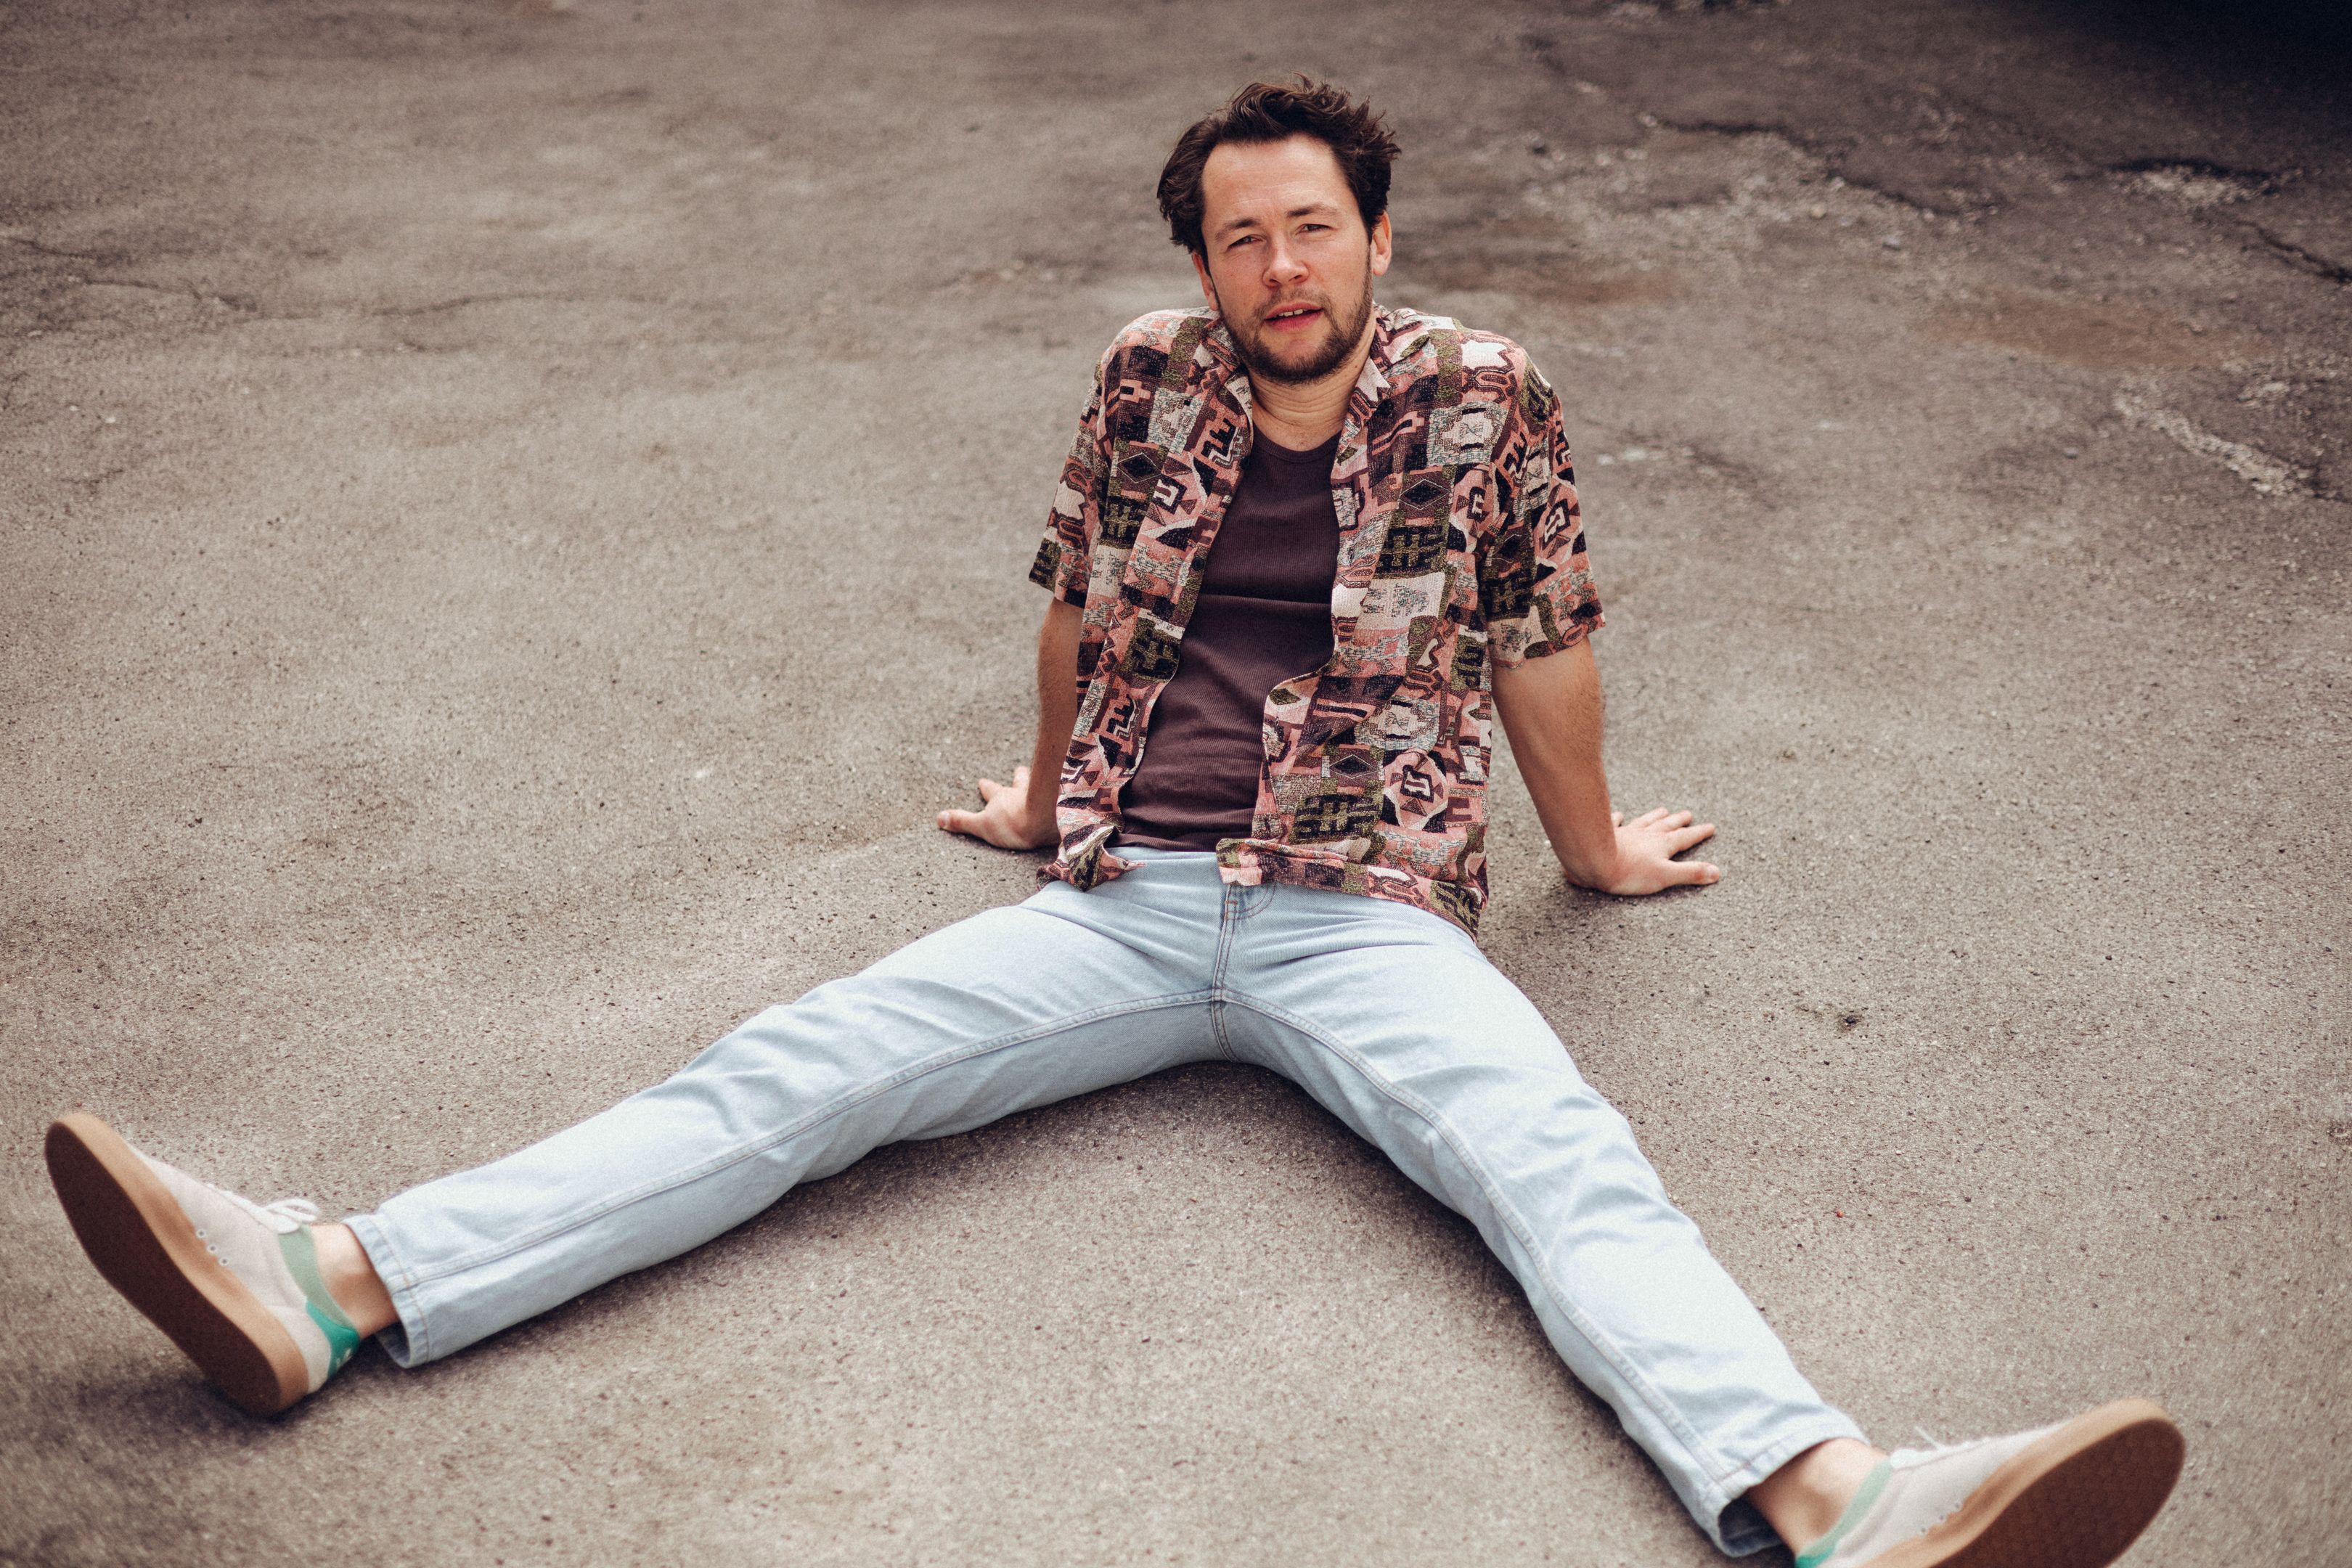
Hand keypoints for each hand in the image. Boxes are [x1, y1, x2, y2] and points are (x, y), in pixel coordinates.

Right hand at [936, 765, 1057, 849]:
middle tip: (1019, 769)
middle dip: (1019, 776)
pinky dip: (1064, 794)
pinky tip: (1071, 795)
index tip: (982, 782)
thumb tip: (939, 817)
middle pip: (1020, 781)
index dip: (986, 787)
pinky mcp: (1061, 803)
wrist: (1046, 820)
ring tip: (1044, 777)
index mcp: (1002, 798)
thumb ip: (962, 821)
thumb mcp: (982, 825)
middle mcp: (1023, 792)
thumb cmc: (1013, 823)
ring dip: (1041, 780)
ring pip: (1041, 784)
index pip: (992, 790)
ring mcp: (1043, 795)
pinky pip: (1062, 796)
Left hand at [1581, 807, 1720, 894]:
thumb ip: (1690, 873)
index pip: (1684, 838)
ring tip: (1662, 810)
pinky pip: (1615, 823)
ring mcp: (1626, 833)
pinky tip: (1620, 814)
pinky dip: (1618, 819)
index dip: (1698, 833)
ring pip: (1644, 822)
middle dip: (1678, 821)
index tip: (1710, 827)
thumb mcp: (1665, 876)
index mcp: (1661, 845)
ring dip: (1654, 816)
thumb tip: (1716, 872)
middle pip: (1665, 826)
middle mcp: (1645, 835)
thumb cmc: (1629, 872)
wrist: (1594, 860)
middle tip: (1687, 814)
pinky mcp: (1607, 834)